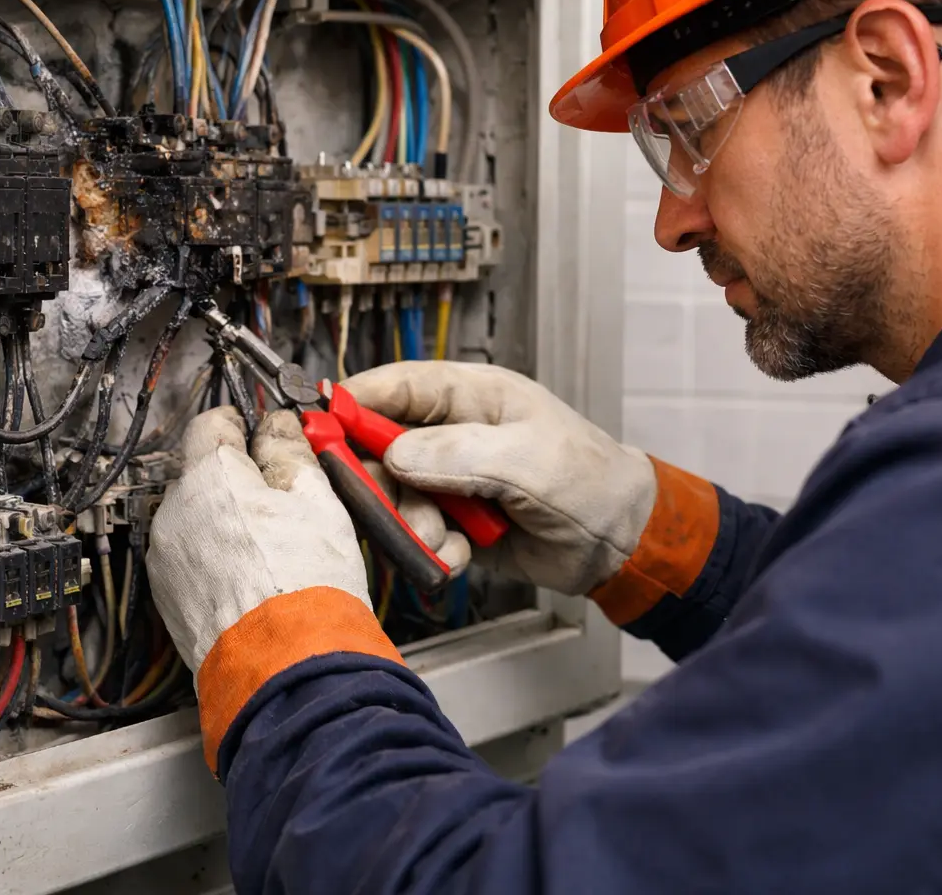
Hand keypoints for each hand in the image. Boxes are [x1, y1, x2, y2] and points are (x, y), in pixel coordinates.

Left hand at [147, 407, 369, 678]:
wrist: (287, 666)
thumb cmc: (304, 588)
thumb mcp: (316, 499)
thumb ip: (289, 449)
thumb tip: (277, 425)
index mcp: (208, 476)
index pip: (212, 419)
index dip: (245, 421)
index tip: (266, 434)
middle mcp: (174, 512)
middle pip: (203, 472)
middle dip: (239, 478)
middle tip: (284, 498)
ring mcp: (168, 558)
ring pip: (197, 518)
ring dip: (228, 521)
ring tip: (275, 547)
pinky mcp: (169, 597)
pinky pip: (192, 559)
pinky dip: (218, 560)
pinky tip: (256, 576)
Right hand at [342, 362, 656, 595]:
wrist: (620, 542)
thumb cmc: (591, 481)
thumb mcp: (529, 461)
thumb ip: (462, 454)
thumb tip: (398, 455)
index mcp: (469, 396)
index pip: (392, 387)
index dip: (351, 405)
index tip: (320, 428)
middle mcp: (451, 435)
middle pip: (377, 449)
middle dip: (380, 484)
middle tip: (389, 506)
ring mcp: (449, 480)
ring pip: (393, 500)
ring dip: (412, 525)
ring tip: (447, 537)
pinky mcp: (452, 523)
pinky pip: (417, 537)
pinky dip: (432, 552)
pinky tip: (462, 554)